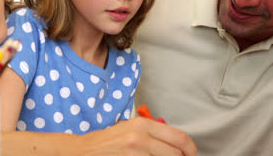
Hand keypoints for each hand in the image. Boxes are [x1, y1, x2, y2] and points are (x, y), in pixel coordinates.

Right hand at [76, 117, 196, 155]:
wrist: (85, 151)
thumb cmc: (108, 141)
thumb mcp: (130, 128)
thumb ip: (153, 133)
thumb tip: (177, 144)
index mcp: (142, 124)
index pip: (179, 138)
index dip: (190, 149)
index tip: (190, 155)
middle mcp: (140, 137)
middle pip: (176, 154)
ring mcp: (135, 153)